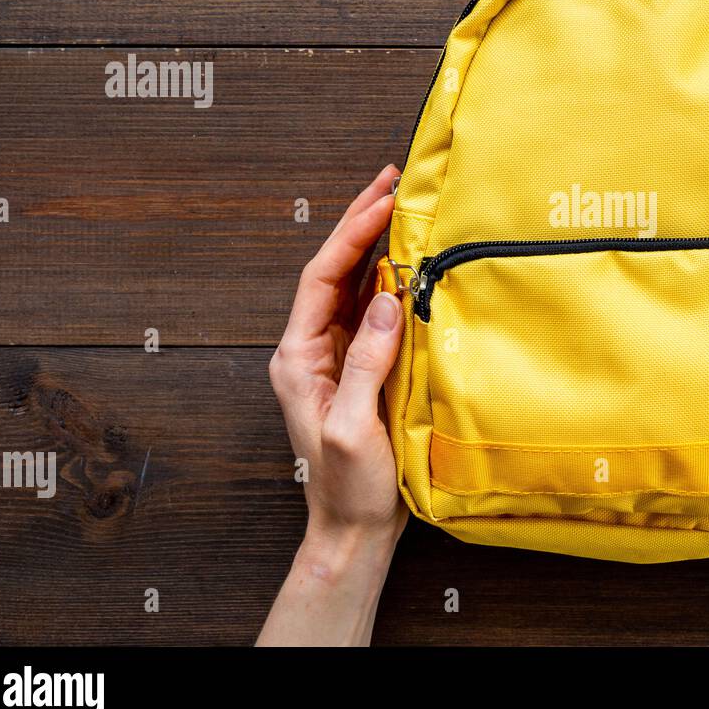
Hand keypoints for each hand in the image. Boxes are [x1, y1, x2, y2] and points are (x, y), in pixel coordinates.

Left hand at [258, 164, 407, 645]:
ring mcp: (335, 358)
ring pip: (352, 285)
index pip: (322, 276)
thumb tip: (386, 297)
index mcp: (297, 356)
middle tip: (391, 179)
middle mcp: (310, 349)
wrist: (353, 529)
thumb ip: (365, 361)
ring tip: (402, 206)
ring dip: (376, 244)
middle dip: (360, 222)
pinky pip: (371, 312)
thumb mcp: (353, 426)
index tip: (385, 198)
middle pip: (334, 270)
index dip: (352, 233)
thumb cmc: (348, 487)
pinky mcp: (360, 369)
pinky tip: (411, 263)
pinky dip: (390, 279)